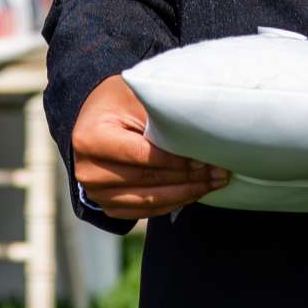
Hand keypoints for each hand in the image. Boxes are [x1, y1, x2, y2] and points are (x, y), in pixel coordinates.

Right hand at [71, 75, 228, 217]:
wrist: (99, 116)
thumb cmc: (123, 101)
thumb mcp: (138, 97)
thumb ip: (163, 115)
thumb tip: (203, 135)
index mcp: (91, 139)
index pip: (141, 156)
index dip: (175, 160)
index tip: (204, 159)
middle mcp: (88, 171)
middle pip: (146, 180)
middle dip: (187, 178)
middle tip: (219, 172)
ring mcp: (95, 193)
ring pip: (148, 200)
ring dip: (185, 194)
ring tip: (214, 183)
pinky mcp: (108, 206)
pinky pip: (144, 211)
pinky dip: (172, 203)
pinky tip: (195, 192)